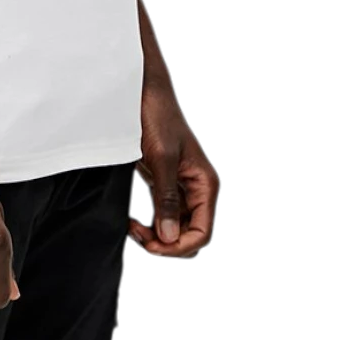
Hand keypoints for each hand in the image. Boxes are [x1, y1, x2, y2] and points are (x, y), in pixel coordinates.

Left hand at [129, 81, 218, 259]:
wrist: (142, 94)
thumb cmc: (157, 117)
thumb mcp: (162, 159)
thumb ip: (166, 198)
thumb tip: (169, 235)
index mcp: (204, 183)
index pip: (201, 231)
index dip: (179, 245)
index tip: (155, 244)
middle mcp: (196, 187)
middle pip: (189, 232)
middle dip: (167, 242)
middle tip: (142, 237)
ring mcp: (180, 186)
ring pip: (175, 225)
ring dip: (158, 233)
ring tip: (137, 229)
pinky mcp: (164, 182)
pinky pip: (163, 213)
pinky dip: (151, 221)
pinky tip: (137, 220)